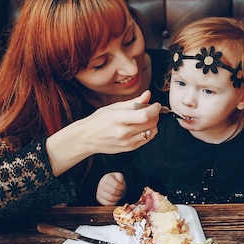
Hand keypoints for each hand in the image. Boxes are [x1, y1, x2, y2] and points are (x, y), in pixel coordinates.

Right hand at [46, 90, 160, 175]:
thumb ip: (133, 102)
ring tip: (144, 119)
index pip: (144, 115)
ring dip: (153, 123)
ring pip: (152, 131)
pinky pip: (147, 139)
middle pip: (151, 123)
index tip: (156, 104)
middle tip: (150, 109)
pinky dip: (148, 131)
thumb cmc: (99, 120)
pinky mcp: (129, 148)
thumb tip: (148, 94)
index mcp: (117, 118)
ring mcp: (127, 142)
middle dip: (155, 114)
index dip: (154, 109)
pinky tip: (140, 127)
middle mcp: (123, 132)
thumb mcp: (113, 107)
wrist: (87, 138)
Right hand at [96, 172, 125, 205]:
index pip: (116, 185)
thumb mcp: (119, 176)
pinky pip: (107, 203)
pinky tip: (115, 199)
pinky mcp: (98, 198)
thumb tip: (119, 185)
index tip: (122, 187)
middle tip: (121, 192)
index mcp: (106, 177)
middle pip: (113, 192)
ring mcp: (99, 192)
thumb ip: (120, 178)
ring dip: (117, 198)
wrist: (109, 185)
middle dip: (120, 193)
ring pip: (110, 198)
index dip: (122, 188)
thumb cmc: (116, 181)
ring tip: (118, 195)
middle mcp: (101, 184)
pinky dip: (113, 202)